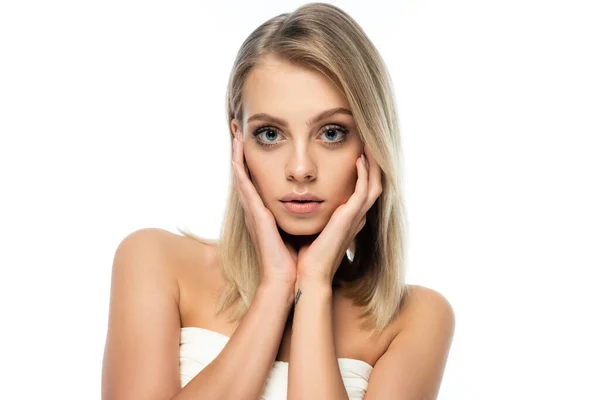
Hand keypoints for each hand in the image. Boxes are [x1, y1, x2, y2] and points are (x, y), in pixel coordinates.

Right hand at [231, 132, 298, 290]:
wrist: (291, 278)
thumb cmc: (297, 256)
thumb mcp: (301, 227)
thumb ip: (303, 213)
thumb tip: (317, 201)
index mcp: (267, 211)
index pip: (258, 179)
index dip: (254, 160)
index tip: (254, 140)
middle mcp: (257, 209)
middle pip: (245, 174)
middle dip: (240, 152)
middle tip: (237, 129)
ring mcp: (254, 212)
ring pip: (241, 177)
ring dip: (237, 155)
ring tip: (235, 135)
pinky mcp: (257, 217)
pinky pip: (245, 190)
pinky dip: (240, 173)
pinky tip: (236, 158)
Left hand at [295, 147, 381, 284]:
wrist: (307, 274)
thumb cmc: (305, 254)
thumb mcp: (313, 227)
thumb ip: (314, 214)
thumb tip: (302, 200)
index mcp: (349, 219)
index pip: (362, 189)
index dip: (364, 171)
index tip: (356, 152)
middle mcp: (356, 217)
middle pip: (374, 183)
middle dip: (373, 163)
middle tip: (367, 143)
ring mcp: (356, 217)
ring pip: (375, 184)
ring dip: (373, 164)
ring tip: (367, 145)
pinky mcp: (351, 217)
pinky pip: (364, 190)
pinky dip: (364, 173)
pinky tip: (359, 159)